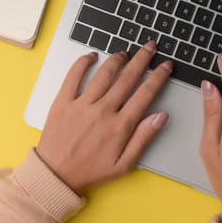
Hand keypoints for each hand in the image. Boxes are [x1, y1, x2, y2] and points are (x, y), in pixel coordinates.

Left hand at [36, 41, 171, 193]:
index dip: (158, 77)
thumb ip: (143, 138)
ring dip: (117, 59)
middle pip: (127, 78)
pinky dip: (83, 63)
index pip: (145, 94)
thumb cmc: (90, 172)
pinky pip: (73, 76)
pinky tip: (91, 56)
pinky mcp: (62, 102)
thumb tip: (160, 116)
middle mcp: (102, 111)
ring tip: (125, 52)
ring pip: (104, 74)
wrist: (56, 175)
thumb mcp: (124, 165)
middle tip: (150, 47)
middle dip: (142, 59)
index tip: (165, 65)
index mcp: (120, 126)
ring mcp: (81, 105)